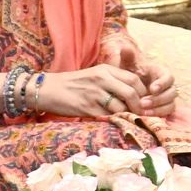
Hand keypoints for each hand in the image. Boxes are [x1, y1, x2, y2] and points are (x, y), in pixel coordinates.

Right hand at [28, 65, 146, 119]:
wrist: (47, 89)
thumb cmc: (73, 84)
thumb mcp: (94, 75)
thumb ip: (113, 80)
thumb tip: (135, 93)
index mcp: (105, 70)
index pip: (134, 79)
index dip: (143, 93)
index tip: (143, 102)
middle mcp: (101, 79)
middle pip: (131, 92)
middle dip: (138, 106)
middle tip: (139, 114)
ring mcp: (94, 94)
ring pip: (120, 107)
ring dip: (125, 115)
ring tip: (124, 118)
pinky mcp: (87, 108)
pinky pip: (107, 116)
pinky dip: (112, 120)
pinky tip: (110, 120)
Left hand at [105, 38, 175, 112]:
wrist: (128, 87)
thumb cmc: (130, 74)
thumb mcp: (127, 65)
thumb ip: (128, 57)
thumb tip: (125, 49)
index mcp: (161, 73)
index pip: (169, 77)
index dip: (163, 83)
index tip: (152, 88)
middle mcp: (167, 86)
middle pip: (172, 92)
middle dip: (158, 98)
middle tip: (143, 102)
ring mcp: (166, 98)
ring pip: (171, 104)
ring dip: (158, 108)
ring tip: (143, 111)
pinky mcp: (164, 108)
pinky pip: (167, 112)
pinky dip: (158, 114)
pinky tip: (145, 116)